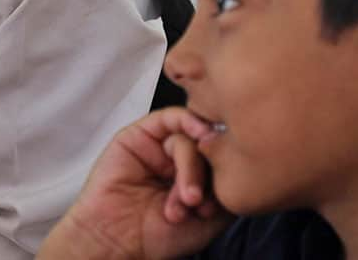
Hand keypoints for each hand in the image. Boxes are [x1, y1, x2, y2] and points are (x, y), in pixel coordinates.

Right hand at [38, 108, 232, 259]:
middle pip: (206, 148)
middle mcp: (179, 160)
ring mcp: (159, 146)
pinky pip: (170, 117)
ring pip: (189, 137)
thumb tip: (240, 156)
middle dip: (205, 176)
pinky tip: (198, 134)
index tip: (229, 192)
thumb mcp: (210, 218)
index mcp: (197, 178)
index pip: (222, 159)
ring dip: (190, 167)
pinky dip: (189, 121)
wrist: (117, 240)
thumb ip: (227, 186)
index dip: (230, 171)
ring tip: (182, 199)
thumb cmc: (158, 237)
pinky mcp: (140, 134)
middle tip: (196, 202)